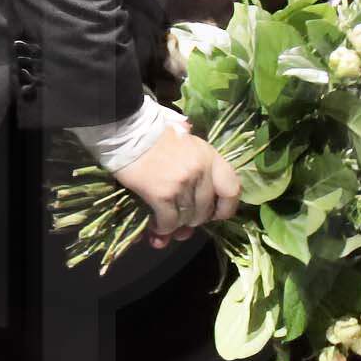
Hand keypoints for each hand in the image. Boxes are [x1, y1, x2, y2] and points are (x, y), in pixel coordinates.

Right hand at [104, 118, 242, 238]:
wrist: (128, 132)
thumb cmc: (157, 138)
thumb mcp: (190, 144)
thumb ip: (201, 167)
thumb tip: (200, 200)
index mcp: (210, 157)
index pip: (232, 190)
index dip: (226, 208)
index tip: (215, 214)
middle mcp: (200, 171)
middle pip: (206, 210)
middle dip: (194, 219)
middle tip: (182, 219)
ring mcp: (182, 184)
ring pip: (187, 219)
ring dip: (176, 225)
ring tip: (166, 222)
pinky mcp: (162, 194)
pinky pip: (169, 222)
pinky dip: (162, 228)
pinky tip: (155, 226)